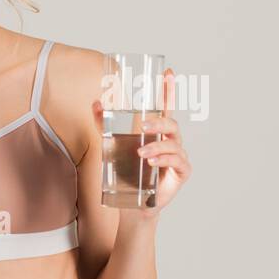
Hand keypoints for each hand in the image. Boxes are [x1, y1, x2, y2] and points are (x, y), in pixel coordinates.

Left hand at [91, 67, 190, 213]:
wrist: (133, 205)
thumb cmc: (128, 173)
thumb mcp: (113, 146)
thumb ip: (105, 125)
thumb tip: (96, 102)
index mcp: (157, 132)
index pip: (165, 107)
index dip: (168, 90)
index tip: (167, 73)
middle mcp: (171, 141)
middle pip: (171, 123)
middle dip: (158, 122)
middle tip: (142, 127)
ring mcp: (178, 156)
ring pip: (174, 143)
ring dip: (157, 146)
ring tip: (141, 154)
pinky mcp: (181, 172)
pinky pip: (178, 161)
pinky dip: (165, 160)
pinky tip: (152, 163)